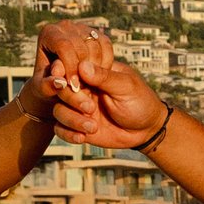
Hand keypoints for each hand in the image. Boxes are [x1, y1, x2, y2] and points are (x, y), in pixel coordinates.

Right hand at [35, 21, 165, 148]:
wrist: (146, 130)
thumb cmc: (140, 102)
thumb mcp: (126, 86)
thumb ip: (105, 77)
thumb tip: (83, 66)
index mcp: (93, 72)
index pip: (70, 67)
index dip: (64, 72)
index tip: (68, 81)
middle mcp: (82, 89)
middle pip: (60, 89)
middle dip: (71, 99)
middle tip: (90, 108)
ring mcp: (78, 108)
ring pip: (58, 110)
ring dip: (72, 119)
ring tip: (93, 126)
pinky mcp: (77, 126)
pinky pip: (60, 129)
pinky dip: (68, 134)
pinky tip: (83, 138)